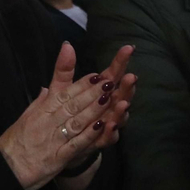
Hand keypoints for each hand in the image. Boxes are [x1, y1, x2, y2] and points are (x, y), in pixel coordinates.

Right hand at [0, 44, 133, 189]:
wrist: (6, 169)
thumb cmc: (14, 143)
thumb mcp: (25, 117)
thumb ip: (40, 103)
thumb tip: (48, 88)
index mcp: (41, 111)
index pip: (63, 94)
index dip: (80, 84)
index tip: (95, 75)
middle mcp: (48, 122)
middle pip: (72, 104)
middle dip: (91, 93)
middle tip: (108, 82)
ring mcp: (53, 139)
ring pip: (76, 121)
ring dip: (93, 110)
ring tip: (108, 98)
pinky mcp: (57, 157)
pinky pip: (75, 144)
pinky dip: (88, 135)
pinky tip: (100, 126)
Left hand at [65, 46, 137, 168]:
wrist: (58, 145)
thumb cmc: (63, 115)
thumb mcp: (60, 91)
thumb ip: (64, 70)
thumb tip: (66, 45)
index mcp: (99, 93)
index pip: (112, 75)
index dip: (120, 62)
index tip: (128, 48)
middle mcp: (106, 108)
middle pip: (119, 96)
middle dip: (126, 87)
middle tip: (131, 77)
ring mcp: (105, 125)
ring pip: (117, 117)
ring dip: (121, 111)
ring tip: (123, 103)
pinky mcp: (98, 142)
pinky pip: (107, 138)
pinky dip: (110, 133)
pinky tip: (110, 126)